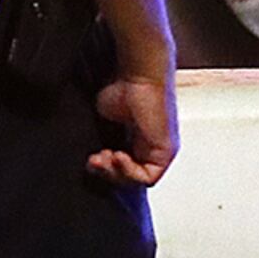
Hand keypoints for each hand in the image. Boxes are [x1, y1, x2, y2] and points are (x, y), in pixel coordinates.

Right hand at [87, 71, 176, 187]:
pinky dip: (130, 173)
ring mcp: (160, 152)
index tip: (94, 157)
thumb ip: (104, 141)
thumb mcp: (107, 121)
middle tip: (95, 160)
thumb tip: (92, 161)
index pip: (121, 171)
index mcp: (138, 142)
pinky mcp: (166, 152)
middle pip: (128, 179)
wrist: (137, 76)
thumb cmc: (122, 89)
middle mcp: (151, 149)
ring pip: (137, 181)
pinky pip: (149, 178)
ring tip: (106, 157)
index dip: (105, 169)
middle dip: (107, 173)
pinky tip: (118, 156)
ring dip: (116, 174)